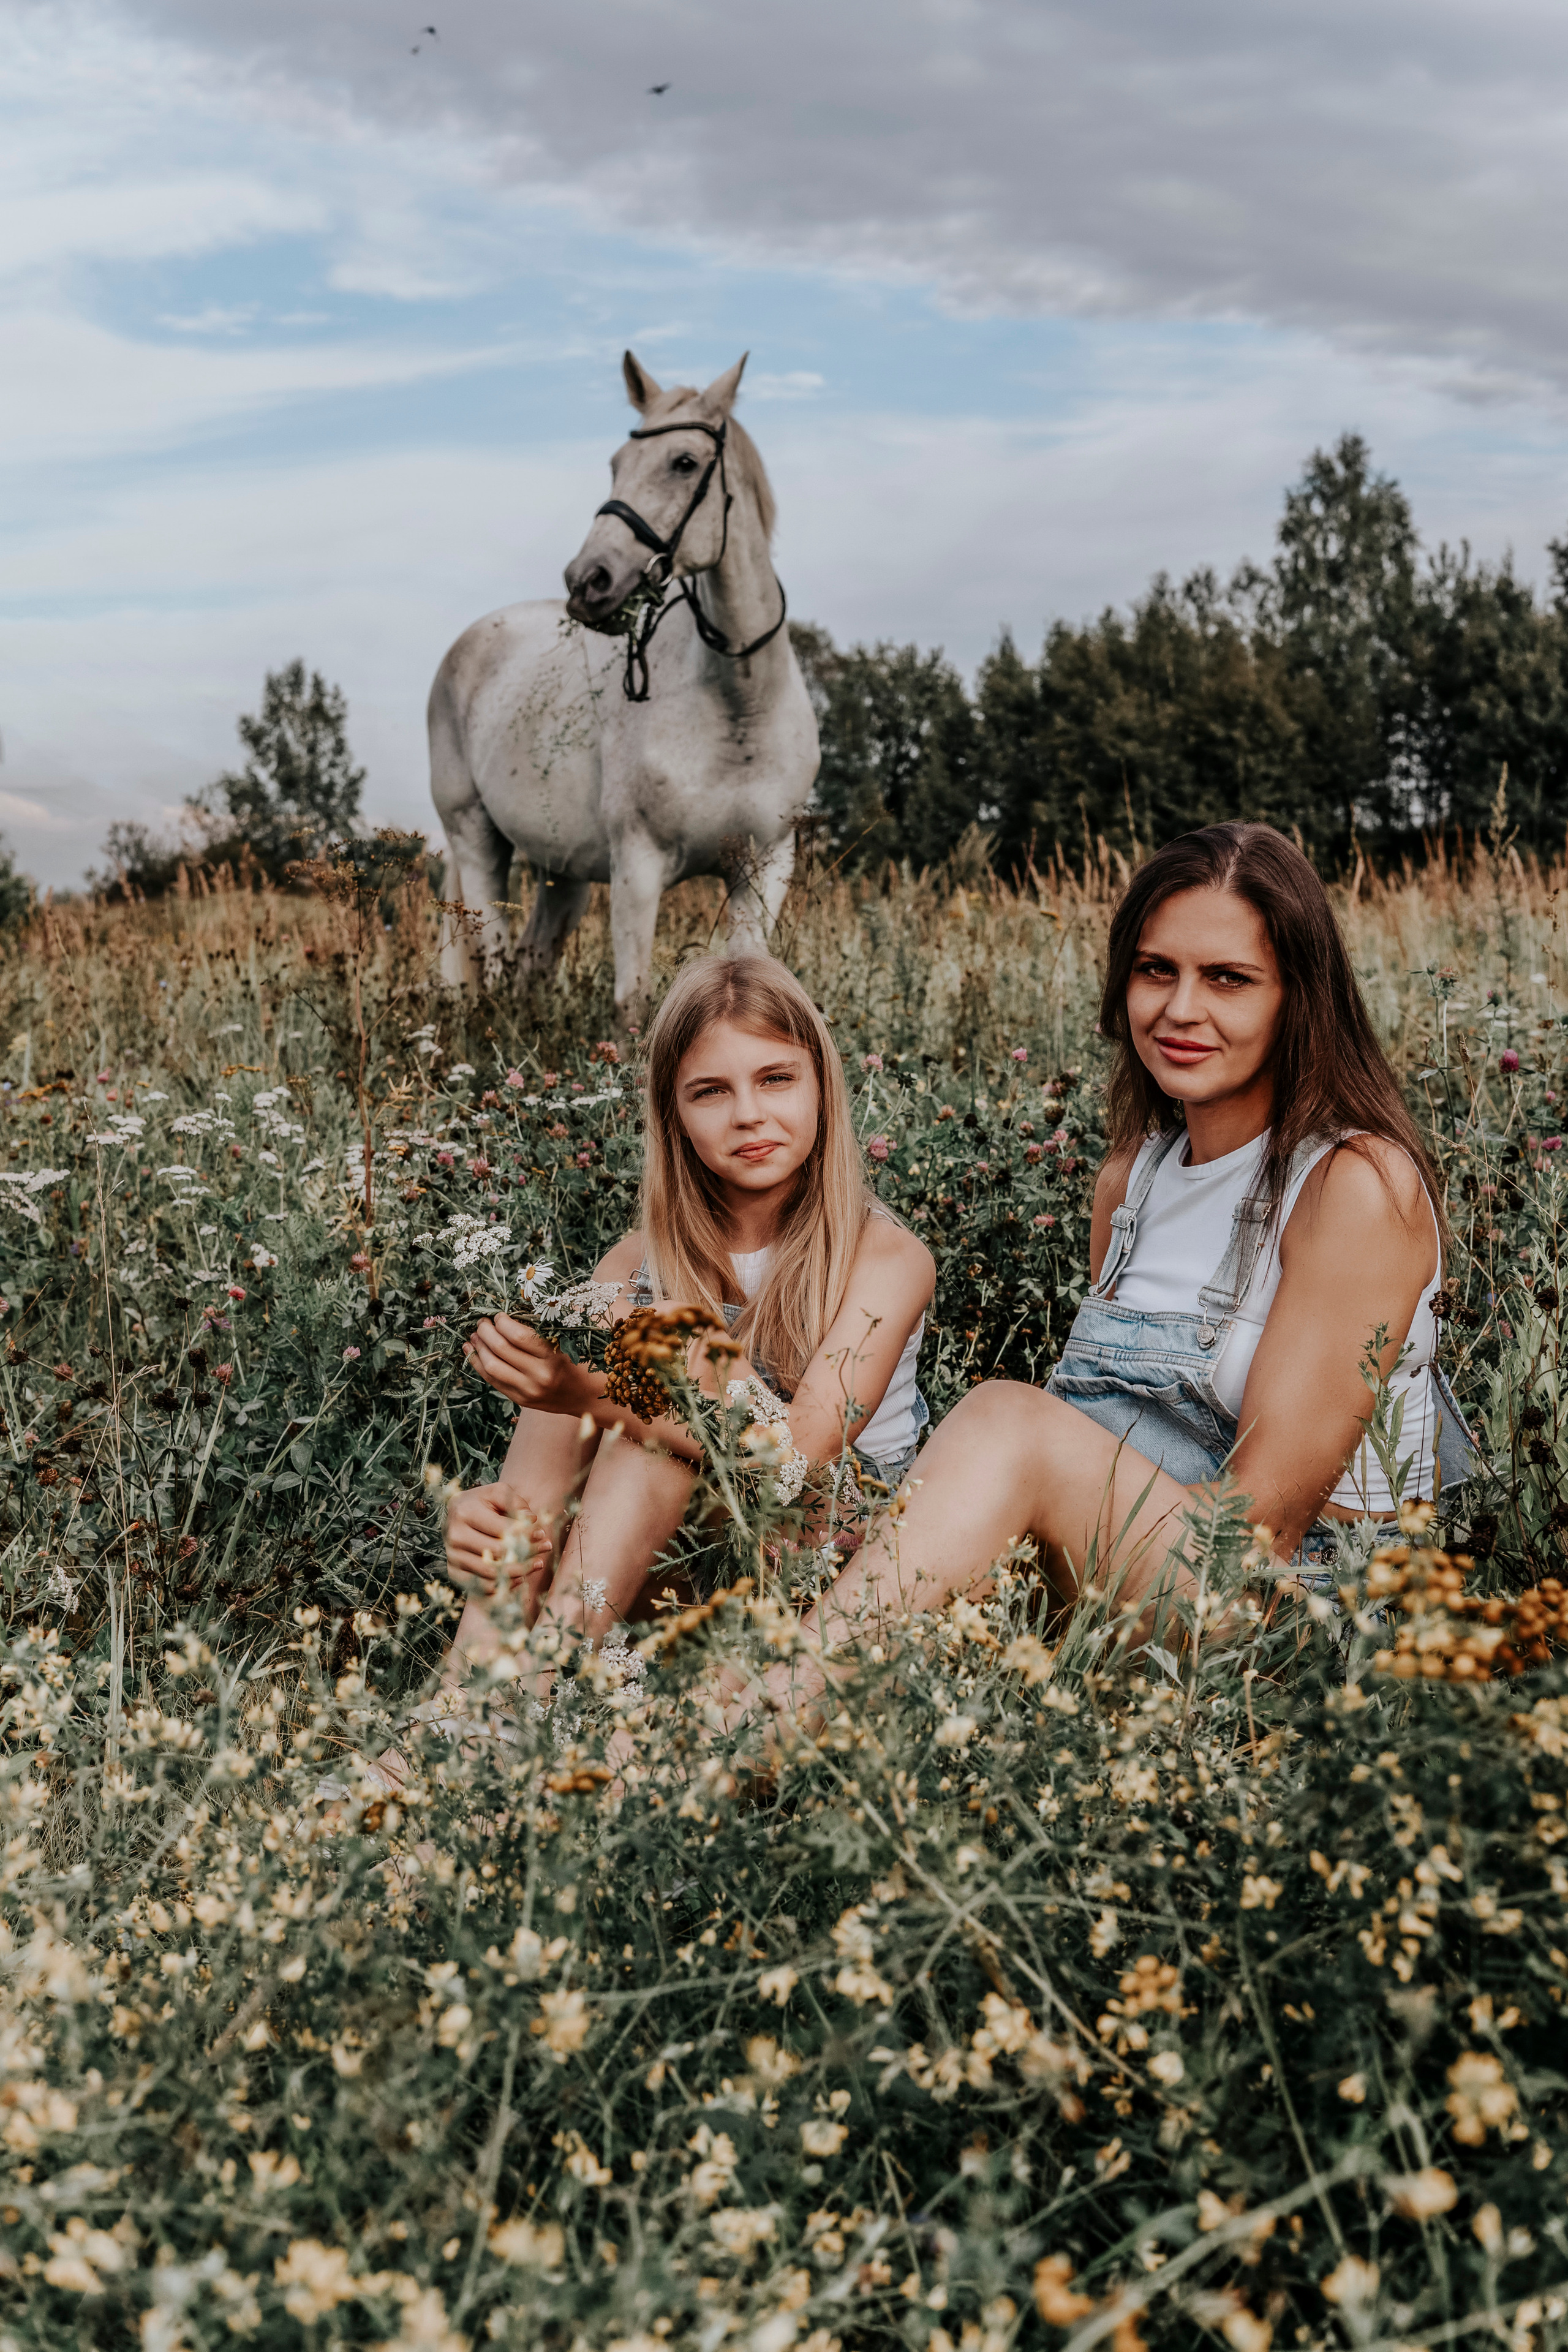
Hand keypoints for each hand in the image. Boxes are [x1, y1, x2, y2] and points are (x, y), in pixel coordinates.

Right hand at [445, 1479, 553, 1603]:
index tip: (541, 1534)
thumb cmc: (482, 1502)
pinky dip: (503, 1585)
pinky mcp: (454, 1572)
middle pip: (498, 1553)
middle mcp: (454, 1535)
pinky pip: (481, 1586)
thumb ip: (515, 1502)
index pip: (502, 1529)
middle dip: (527, 1552)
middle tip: (545, 1548)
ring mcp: (452, 1556)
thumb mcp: (497, 1492)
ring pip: (491, 1572)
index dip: (525, 1533)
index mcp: (464, 1512)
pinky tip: (519, 1577)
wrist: (457, 1515)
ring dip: (520, 1570)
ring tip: (538, 1563)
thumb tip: (532, 1520)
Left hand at [464, 1314, 592, 1414]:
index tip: (499, 1315)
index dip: (503, 1323)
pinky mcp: (519, 1399)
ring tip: (474, 1335)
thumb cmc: (572, 1361)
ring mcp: (528, 1390)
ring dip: (478, 1348)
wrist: (581, 1395)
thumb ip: (536, 1330)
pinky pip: (492, 1381)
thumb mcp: (561, 1342)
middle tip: (482, 1322)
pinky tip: (471, 1351)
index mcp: (553, 1357)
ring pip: (492, 1366)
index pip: (519, 1336)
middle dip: (486, 1331)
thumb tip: (504, 1316)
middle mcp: (539, 1375)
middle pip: (501, 1350)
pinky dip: (478, 1364)